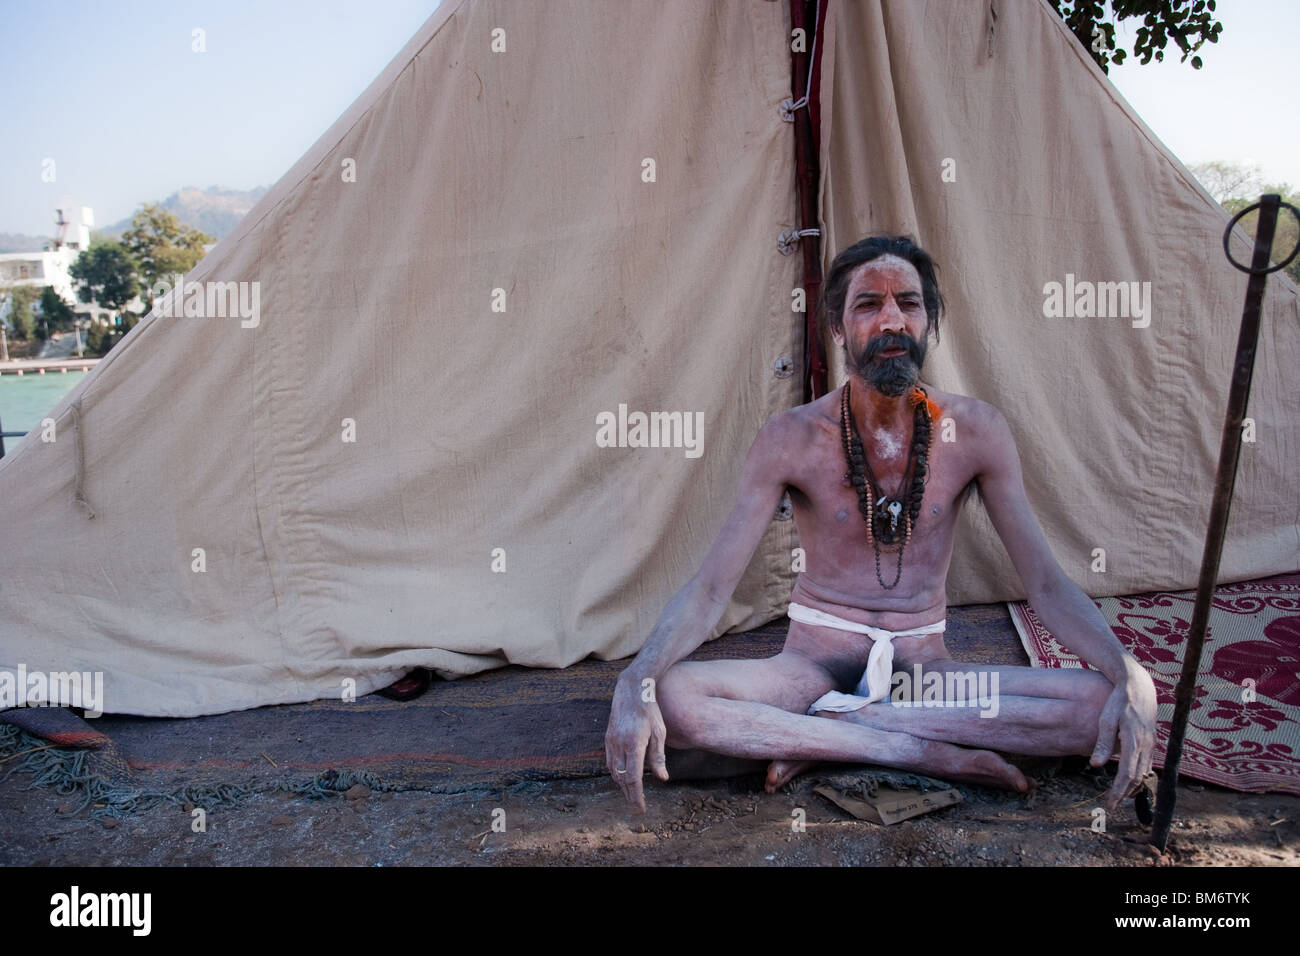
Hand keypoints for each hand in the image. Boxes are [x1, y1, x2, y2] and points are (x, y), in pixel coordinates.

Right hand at [604, 673, 669, 812]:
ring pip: (613, 772)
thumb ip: (659, 757)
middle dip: (629, 795)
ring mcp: (611, 741)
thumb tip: (663, 779)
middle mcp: (619, 744)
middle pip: (622, 778)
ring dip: (622, 785)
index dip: (637, 795)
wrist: (631, 690)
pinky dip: (616, 774)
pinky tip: (623, 778)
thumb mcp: (659, 732)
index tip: (641, 808)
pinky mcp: (607, 738)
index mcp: (633, 744)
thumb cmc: (650, 711)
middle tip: (637, 807)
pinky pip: (610, 762)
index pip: (633, 778)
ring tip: (632, 795)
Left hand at [1090, 658, 1157, 813]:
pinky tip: (1129, 781)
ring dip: (1132, 787)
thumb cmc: (1118, 701)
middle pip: (1136, 778)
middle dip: (1124, 794)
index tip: (1109, 804)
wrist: (1139, 686)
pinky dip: (1138, 775)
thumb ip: (1102, 743)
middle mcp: (1147, 745)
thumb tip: (1095, 765)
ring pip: (1143, 772)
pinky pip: (1147, 764)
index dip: (1118, 792)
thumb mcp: (1106, 719)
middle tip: (1111, 805)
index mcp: (1134, 741)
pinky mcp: (1152, 741)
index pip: (1127, 775)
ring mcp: (1152, 743)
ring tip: (1118, 796)